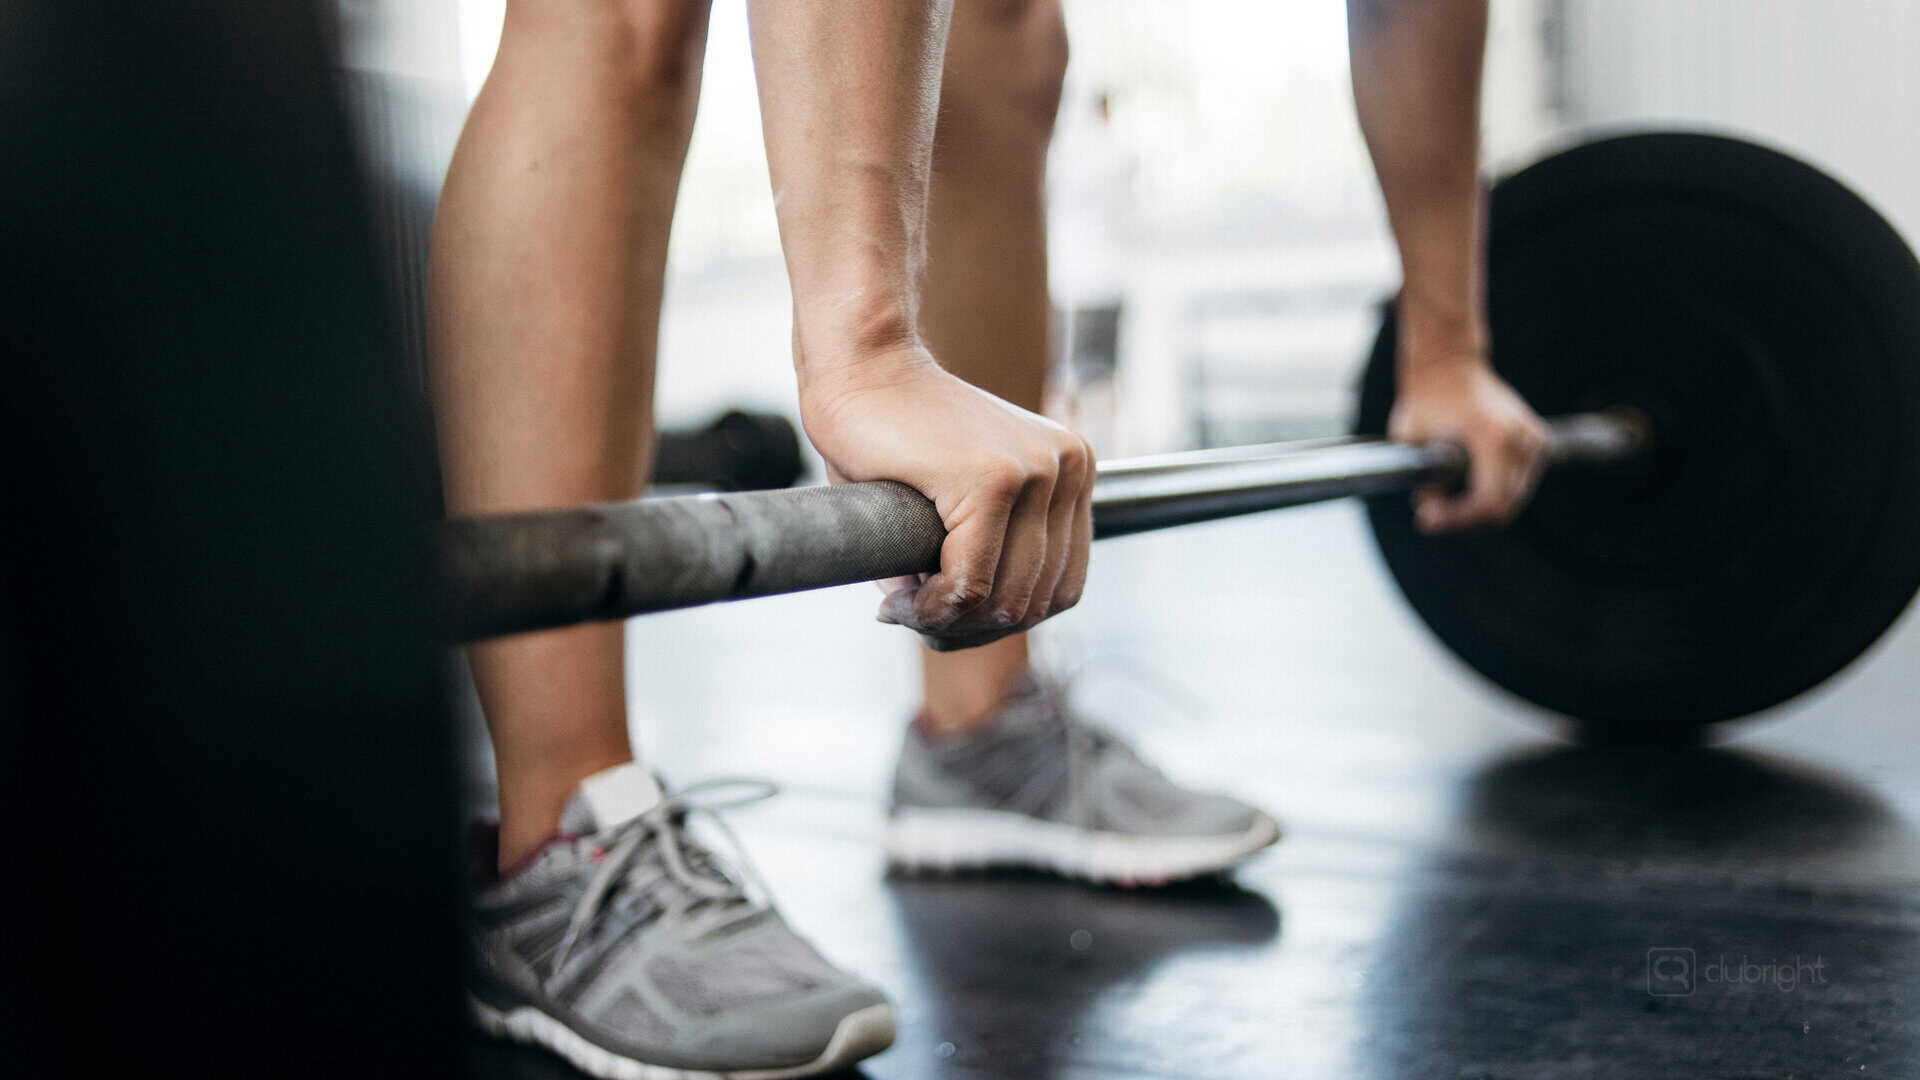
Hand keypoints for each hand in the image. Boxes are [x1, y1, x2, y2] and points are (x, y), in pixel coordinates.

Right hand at [799, 345, 1094, 650]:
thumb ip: (976, 563)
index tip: (943, 618)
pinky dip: (934, 609)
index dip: (1002, 621)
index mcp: (1072, 471)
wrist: (858, 366)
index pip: (1061, 585)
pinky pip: (972, 582)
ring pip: (1007, 599)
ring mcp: (1037, 470)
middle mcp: (1069, 467)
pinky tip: (900, 603)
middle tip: (916, 621)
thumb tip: (965, 634)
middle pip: (1038, 600)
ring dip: (950, 625)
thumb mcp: (954, 506)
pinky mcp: (994, 477)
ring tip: (904, 612)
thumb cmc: (891, 435)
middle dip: (973, 630)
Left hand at [1388, 349, 1548, 531]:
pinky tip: (1464, 488)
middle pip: (1503, 508)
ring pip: (1512, 500)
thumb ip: (1423, 482)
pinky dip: (1493, 494)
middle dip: (1465, 521)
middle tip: (1429, 517)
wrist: (1448, 364)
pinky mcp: (1537, 441)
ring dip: (1479, 510)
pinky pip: (1518, 485)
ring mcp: (1534, 440)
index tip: (1425, 520)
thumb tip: (1431, 514)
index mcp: (1493, 436)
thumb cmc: (1425, 399)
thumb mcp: (1411, 442)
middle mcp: (1520, 438)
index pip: (1488, 503)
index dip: (1457, 521)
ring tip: (1443, 501)